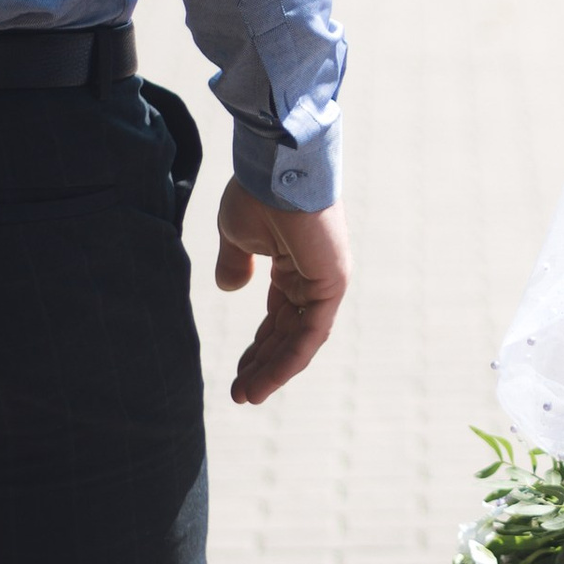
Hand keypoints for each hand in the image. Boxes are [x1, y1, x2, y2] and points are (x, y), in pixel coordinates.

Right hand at [213, 180, 349, 404]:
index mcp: (294, 266)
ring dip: (273, 371)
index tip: (237, 373)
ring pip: (300, 340)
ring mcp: (326, 282)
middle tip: (240, 394)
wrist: (275, 167)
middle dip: (263, 365)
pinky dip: (288, 360)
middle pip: (288, 334)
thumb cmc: (257, 192)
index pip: (279, 317)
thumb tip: (231, 289)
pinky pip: (310, 333)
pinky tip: (264, 381)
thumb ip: (236, 263)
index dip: (258, 346)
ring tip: (246, 396)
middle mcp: (313, 277)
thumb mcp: (237, 235)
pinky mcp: (332, 284)